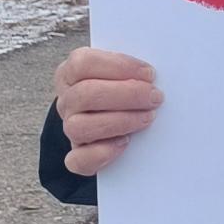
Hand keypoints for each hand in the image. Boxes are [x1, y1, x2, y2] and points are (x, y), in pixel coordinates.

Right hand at [52, 47, 161, 175]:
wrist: (113, 116)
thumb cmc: (124, 87)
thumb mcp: (124, 71)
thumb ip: (133, 69)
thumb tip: (153, 73)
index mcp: (72, 73)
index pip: (84, 63)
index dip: (119, 66)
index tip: (149, 74)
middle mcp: (68, 100)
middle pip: (85, 95)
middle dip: (127, 95)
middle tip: (155, 97)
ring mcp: (70, 128)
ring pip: (79, 127)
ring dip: (119, 122)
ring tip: (148, 118)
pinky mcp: (77, 155)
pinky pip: (77, 160)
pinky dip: (101, 153)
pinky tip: (125, 143)